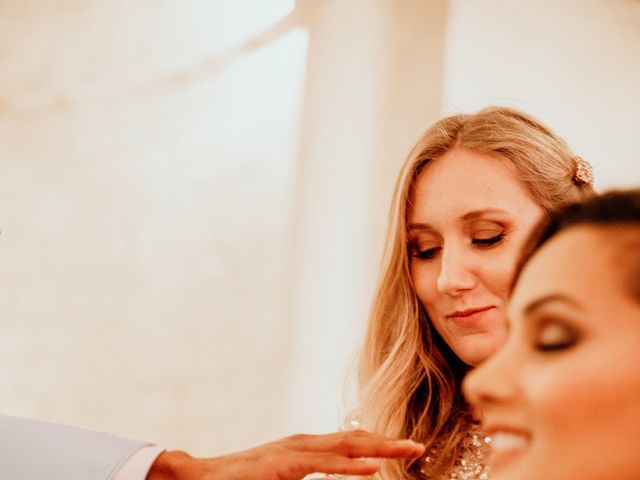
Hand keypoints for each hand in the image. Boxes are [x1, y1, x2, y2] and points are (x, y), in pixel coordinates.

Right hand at [146, 429, 424, 479]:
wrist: (199, 478)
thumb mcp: (283, 478)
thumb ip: (309, 473)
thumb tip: (343, 472)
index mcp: (304, 448)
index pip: (348, 443)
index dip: (377, 444)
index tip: (405, 448)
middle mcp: (302, 444)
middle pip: (353, 441)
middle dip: (387, 443)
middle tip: (418, 447)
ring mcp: (292, 452)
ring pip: (343, 448)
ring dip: (378, 448)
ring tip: (408, 450)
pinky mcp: (281, 465)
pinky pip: (321, 466)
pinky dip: (349, 466)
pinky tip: (371, 467)